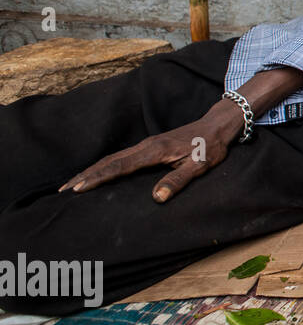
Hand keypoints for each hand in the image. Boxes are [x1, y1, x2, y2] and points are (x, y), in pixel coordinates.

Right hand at [58, 99, 245, 202]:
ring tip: (72, 184)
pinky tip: (97, 175)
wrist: (217, 126)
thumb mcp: (200, 166)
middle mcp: (146, 146)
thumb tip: (157, 198)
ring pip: (112, 158)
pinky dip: (104, 167)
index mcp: (155, 151)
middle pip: (109, 161)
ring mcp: (146, 145)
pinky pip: (121, 158)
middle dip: (86, 175)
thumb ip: (178, 180)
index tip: (78, 188)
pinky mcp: (149, 147)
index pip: (120, 166)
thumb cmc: (210, 147)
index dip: (98, 178)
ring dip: (91, 171)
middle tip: (64, 190)